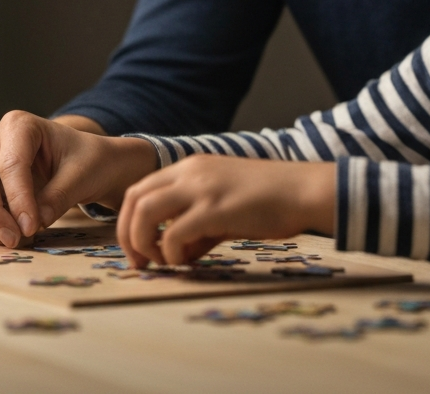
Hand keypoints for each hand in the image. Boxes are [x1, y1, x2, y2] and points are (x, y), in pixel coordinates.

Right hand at [0, 110, 156, 246]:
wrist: (84, 162)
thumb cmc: (85, 160)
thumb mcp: (81, 176)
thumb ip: (58, 197)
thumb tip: (35, 223)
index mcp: (20, 124)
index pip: (11, 164)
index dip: (18, 199)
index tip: (32, 227)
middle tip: (15, 240)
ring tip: (12, 241)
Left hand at [117, 155, 335, 266]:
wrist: (303, 190)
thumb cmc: (270, 199)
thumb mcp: (225, 202)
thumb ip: (198, 223)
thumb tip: (179, 253)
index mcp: (192, 166)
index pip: (140, 188)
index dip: (129, 220)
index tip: (139, 248)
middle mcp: (191, 171)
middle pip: (133, 198)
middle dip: (127, 233)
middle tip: (139, 261)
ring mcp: (202, 187)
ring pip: (144, 211)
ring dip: (142, 243)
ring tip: (160, 263)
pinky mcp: (215, 208)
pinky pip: (173, 234)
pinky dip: (172, 253)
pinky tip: (189, 261)